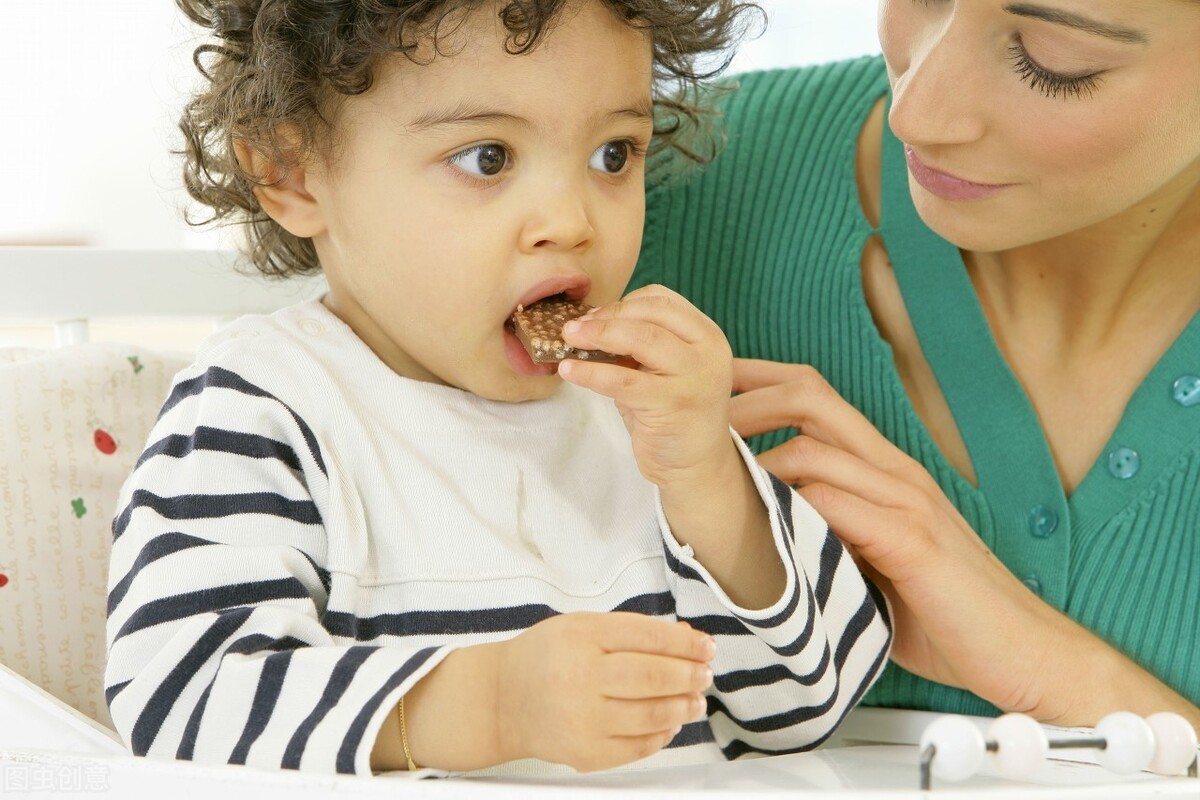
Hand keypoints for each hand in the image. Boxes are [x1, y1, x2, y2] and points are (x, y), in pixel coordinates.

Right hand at [496, 612, 714, 770]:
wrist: (501, 699)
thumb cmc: (546, 656)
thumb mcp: (582, 626)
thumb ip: (633, 630)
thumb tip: (687, 638)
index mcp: (582, 636)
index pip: (650, 637)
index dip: (687, 643)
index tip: (707, 647)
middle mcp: (580, 677)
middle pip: (654, 677)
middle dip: (690, 676)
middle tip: (705, 674)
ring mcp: (582, 719)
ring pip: (652, 715)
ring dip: (684, 707)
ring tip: (695, 700)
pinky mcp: (584, 753)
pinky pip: (637, 747)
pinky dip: (662, 734)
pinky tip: (670, 723)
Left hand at [558, 285, 735, 487]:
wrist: (695, 464)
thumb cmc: (672, 411)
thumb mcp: (664, 369)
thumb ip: (641, 343)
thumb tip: (589, 322)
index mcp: (706, 335)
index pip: (662, 300)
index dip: (623, 303)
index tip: (593, 315)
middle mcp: (706, 351)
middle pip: (650, 314)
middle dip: (606, 316)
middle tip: (573, 327)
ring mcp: (693, 377)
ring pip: (639, 339)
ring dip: (597, 335)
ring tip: (568, 339)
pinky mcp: (672, 404)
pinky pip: (622, 380)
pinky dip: (590, 372)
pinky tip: (569, 371)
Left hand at [727, 358, 1095, 720]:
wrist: (1023, 652)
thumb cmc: (944, 610)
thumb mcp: (873, 557)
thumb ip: (828, 529)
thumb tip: (757, 525)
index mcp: (884, 468)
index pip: (814, 394)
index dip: (757, 380)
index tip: (707, 387)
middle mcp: (894, 470)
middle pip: (809, 396)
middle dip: (743, 401)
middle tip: (696, 426)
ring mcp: (906, 501)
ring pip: (814, 448)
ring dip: (753, 461)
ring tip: (710, 483)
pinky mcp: (913, 541)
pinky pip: (837, 504)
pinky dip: (792, 509)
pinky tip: (762, 531)